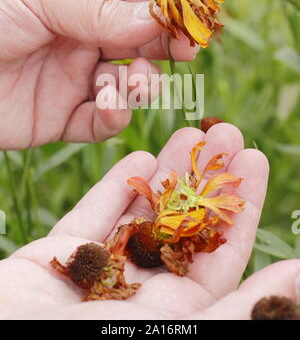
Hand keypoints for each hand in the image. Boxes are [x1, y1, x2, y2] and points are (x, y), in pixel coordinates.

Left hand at [0, 0, 197, 149]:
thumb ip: (99, 10)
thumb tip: (157, 19)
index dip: (162, 7)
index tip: (189, 17)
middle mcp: (79, 40)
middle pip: (137, 43)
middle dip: (164, 47)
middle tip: (186, 51)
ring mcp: (73, 80)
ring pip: (127, 85)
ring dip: (142, 84)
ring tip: (135, 82)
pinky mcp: (62, 119)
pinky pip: (101, 121)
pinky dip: (113, 114)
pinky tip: (108, 102)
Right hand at [1, 123, 295, 320]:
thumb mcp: (183, 329)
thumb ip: (241, 307)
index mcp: (175, 314)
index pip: (220, 254)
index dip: (240, 207)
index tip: (254, 161)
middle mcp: (141, 293)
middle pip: (182, 226)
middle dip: (206, 178)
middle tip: (226, 134)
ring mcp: (99, 273)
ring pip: (140, 214)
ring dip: (165, 174)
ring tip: (188, 132)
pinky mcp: (60, 257)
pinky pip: (93, 215)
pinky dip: (116, 187)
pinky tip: (138, 157)